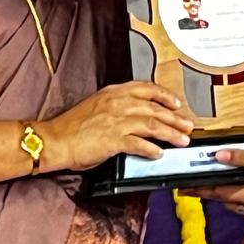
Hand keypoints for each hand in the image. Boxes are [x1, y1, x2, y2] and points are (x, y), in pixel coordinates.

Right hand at [42, 82, 192, 170]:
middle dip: (175, 118)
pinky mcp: (113, 140)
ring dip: (170, 133)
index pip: (147, 89)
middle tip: (187, 125)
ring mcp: (116, 121)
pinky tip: (158, 154)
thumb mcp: (97, 105)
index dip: (165, 96)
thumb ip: (118, 105)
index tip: (176, 103)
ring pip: (152, 125)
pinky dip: (151, 149)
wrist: (56, 139)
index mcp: (114, 92)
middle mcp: (118, 104)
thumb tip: (138, 113)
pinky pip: (139, 144)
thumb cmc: (73, 126)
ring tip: (181, 140)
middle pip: (155, 109)